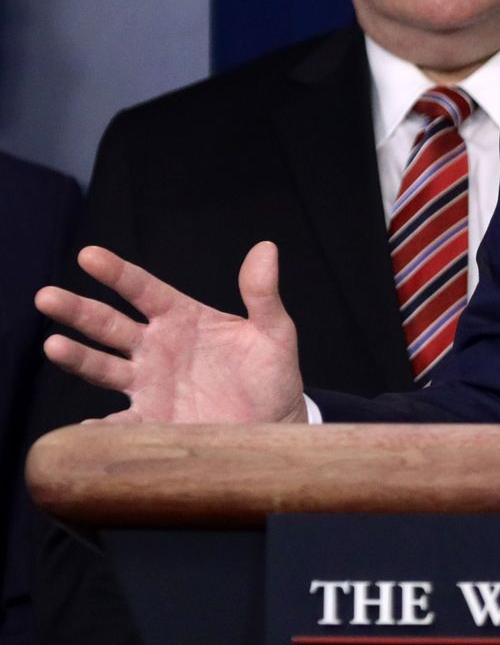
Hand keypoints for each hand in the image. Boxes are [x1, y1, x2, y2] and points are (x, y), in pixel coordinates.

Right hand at [36, 242, 307, 423]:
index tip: (89, 255)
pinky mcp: (151, 420)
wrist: (274, 424)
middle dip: (78, 310)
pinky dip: (99, 427)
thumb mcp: (274, 332)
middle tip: (47, 296)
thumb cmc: (272, 374)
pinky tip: (83, 426)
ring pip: (102, 366)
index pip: (143, 289)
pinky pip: (119, 423)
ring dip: (77, 357)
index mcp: (182, 318)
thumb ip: (262, 294)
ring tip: (54, 346)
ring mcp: (148, 384)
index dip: (117, 273)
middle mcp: (156, 348)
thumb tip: (266, 248)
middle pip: (109, 324)